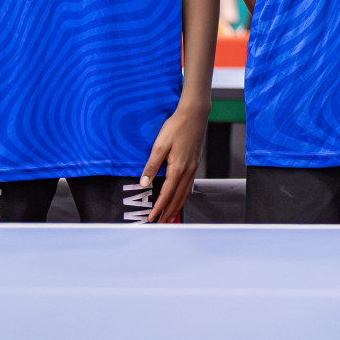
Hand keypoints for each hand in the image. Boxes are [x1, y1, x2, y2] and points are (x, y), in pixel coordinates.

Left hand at [140, 104, 206, 222]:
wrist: (195, 115)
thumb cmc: (177, 127)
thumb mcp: (160, 145)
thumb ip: (152, 165)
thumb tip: (144, 183)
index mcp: (178, 168)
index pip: (167, 194)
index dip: (159, 208)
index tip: (151, 219)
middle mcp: (188, 171)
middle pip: (178, 198)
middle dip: (169, 212)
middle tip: (160, 224)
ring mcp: (194, 167)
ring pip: (185, 193)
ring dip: (177, 206)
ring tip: (170, 217)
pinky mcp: (195, 163)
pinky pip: (189, 186)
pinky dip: (183, 196)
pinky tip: (179, 197)